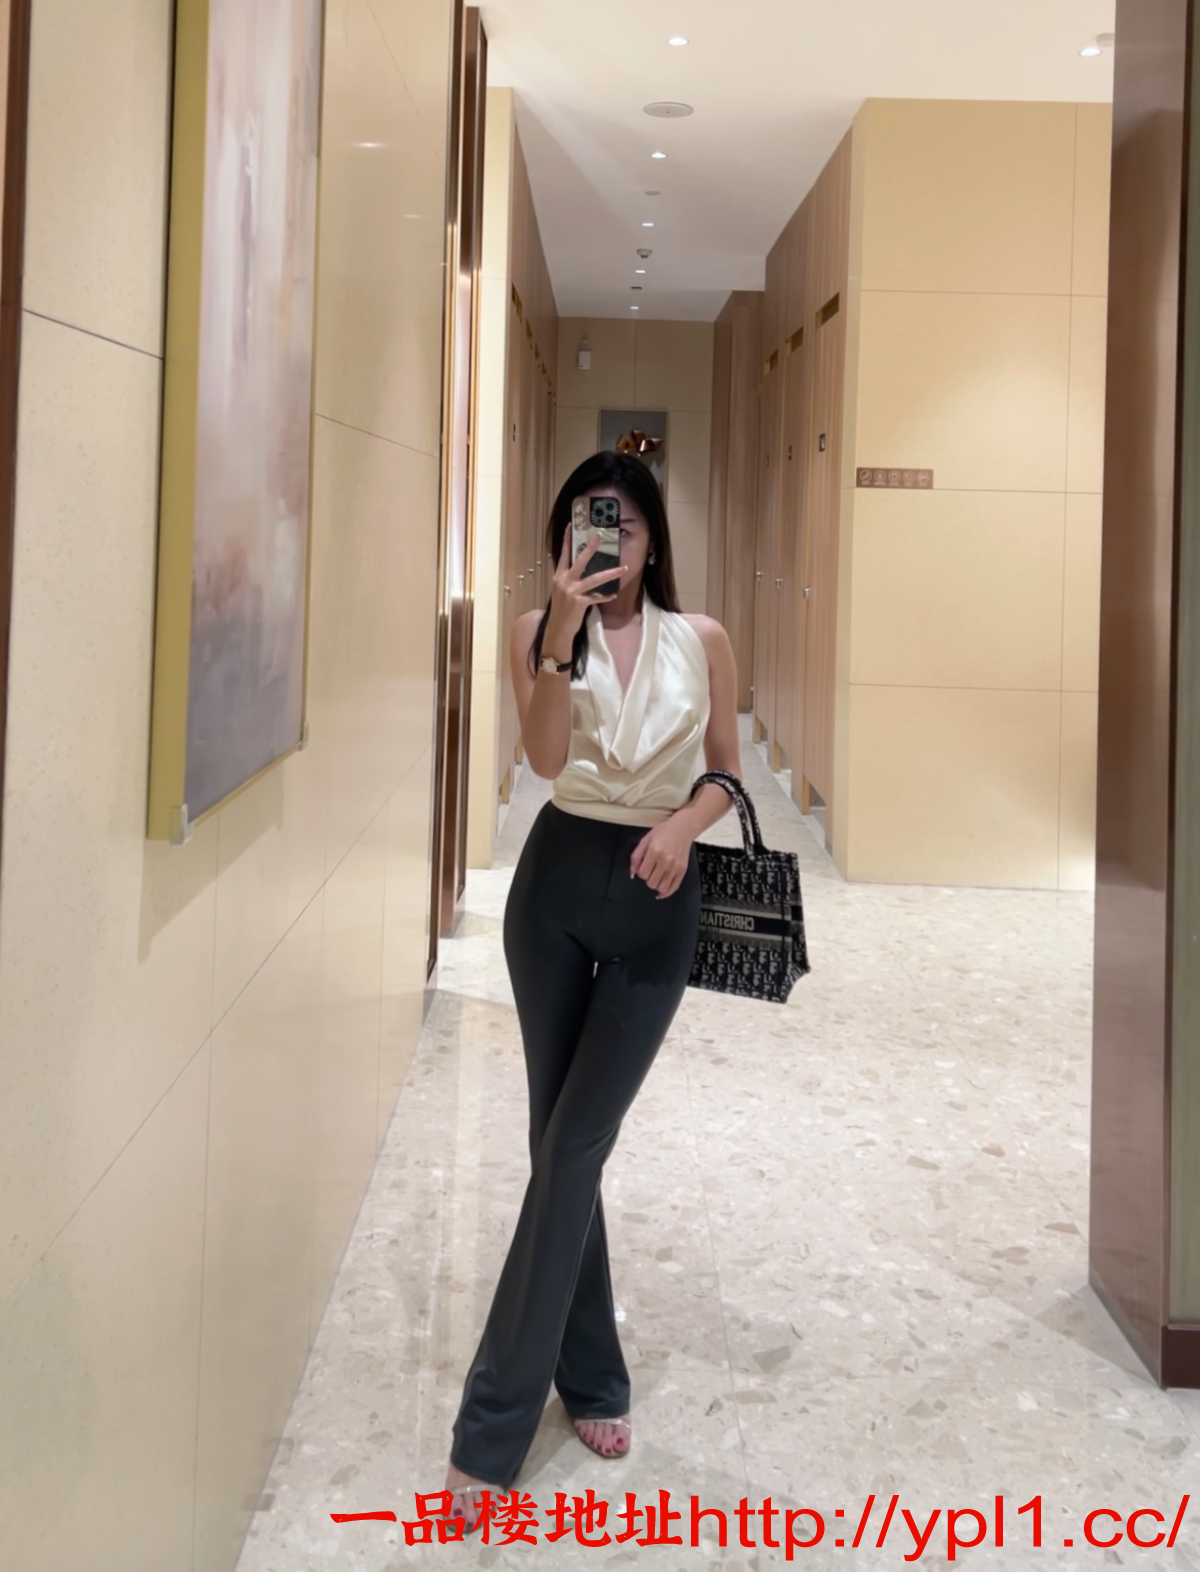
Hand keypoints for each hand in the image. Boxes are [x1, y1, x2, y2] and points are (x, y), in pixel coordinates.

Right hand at [543, 529, 626, 656]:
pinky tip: (613, 595)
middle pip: (580, 560)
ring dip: (611, 573)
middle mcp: (564, 581)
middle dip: (591, 547)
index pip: (563, 554)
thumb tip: (579, 570)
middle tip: (599, 535)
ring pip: (595, 579)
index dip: (566, 539)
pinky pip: (597, 597)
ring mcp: (572, 592)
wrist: (557, 630)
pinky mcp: (579, 603)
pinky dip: (605, 597)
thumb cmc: (560, 611)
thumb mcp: (561, 591)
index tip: (570, 525)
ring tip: (624, 568)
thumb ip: (568, 579)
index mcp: (559, 576)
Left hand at [630, 813, 695, 898]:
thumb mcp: (645, 840)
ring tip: (656, 877)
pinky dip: (666, 893)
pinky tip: (661, 892)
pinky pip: (674, 887)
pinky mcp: (683, 870)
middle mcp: (666, 860)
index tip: (644, 866)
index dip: (640, 872)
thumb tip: (632, 873)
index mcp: (654, 851)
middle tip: (650, 870)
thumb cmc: (663, 832)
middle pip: (651, 882)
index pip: (643, 873)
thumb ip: (636, 856)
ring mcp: (675, 866)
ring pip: (662, 887)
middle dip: (648, 879)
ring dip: (656, 885)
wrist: (683, 829)